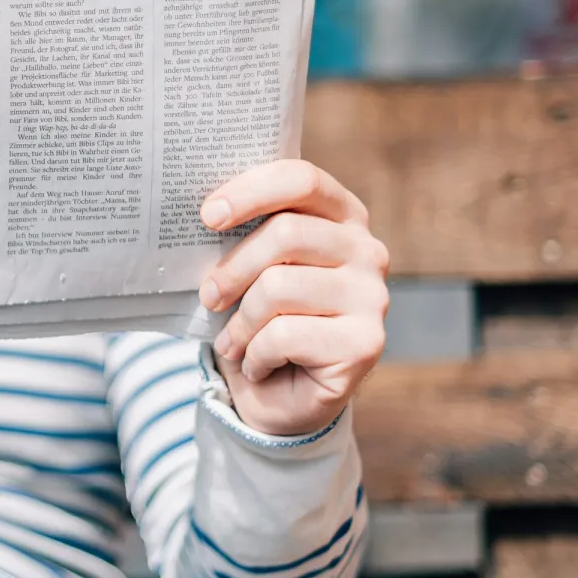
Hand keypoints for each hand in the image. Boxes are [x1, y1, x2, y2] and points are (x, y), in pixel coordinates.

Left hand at [198, 160, 388, 435]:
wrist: (281, 398)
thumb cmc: (260, 319)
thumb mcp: (248, 269)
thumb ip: (242, 234)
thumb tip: (204, 213)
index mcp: (342, 216)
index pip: (302, 179)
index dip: (251, 191)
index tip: (208, 216)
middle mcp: (367, 250)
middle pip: (286, 233)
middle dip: (233, 268)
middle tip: (208, 297)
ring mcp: (373, 297)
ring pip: (279, 287)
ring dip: (240, 322)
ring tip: (232, 341)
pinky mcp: (366, 343)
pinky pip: (285, 334)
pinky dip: (255, 354)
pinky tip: (257, 365)